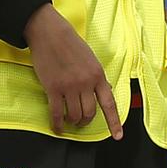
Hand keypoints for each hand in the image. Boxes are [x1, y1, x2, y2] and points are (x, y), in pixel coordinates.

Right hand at [23, 3, 121, 138]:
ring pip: (74, 116)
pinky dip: (57, 124)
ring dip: (72, 121)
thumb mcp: (90, 57)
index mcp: (97, 74)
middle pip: (89, 113)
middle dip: (85, 121)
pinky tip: (57, 126)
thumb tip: (106, 91)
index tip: (117, 136)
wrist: (49, 31)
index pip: (109, 103)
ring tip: (69, 119)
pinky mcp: (53, 88)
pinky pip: (57, 113)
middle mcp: (85, 82)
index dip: (114, 122)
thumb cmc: (69, 42)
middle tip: (81, 120)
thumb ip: (97, 76)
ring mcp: (69, 86)